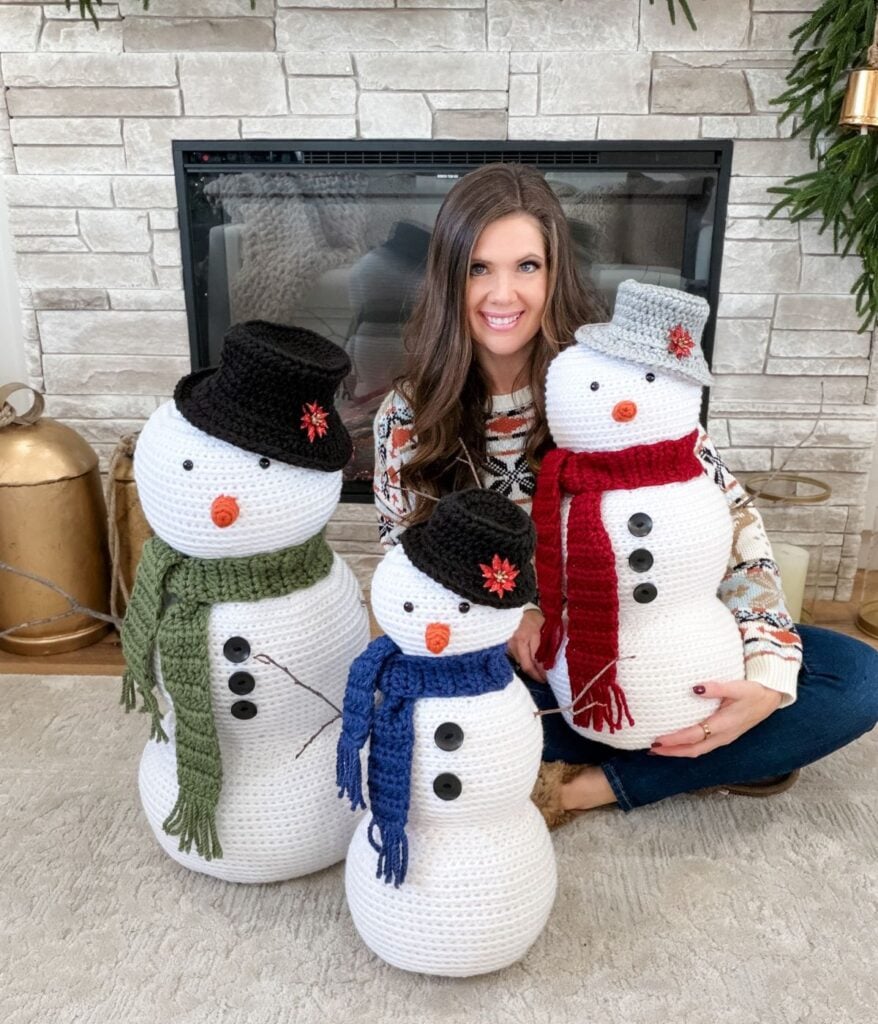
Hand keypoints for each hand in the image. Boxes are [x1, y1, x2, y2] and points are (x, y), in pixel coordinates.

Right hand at [508, 608, 546, 682]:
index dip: (542, 671)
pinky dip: (524, 664)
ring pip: (521, 665)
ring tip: (539, 675)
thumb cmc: (534, 619)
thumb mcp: (545, 628)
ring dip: (530, 671)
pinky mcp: (505, 648)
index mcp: (528, 637)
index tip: (549, 677)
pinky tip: (530, 667)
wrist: (517, 610)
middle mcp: (516, 643)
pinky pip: (516, 660)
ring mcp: (509, 646)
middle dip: (536, 676)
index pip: (536, 660)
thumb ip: (548, 644)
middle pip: (526, 666)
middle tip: (544, 680)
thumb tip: (551, 663)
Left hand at [649, 680, 782, 756]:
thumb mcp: (737, 687)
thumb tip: (695, 688)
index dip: (675, 740)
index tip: (657, 740)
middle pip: (693, 750)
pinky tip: (678, 743)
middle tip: (651, 750)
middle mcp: (723, 736)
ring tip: (660, 749)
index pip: (694, 736)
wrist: (772, 698)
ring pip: (698, 750)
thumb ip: (716, 688)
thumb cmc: (754, 691)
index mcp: (724, 725)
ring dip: (678, 751)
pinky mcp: (724, 736)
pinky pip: (703, 746)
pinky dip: (687, 747)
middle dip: (672, 751)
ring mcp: (724, 738)